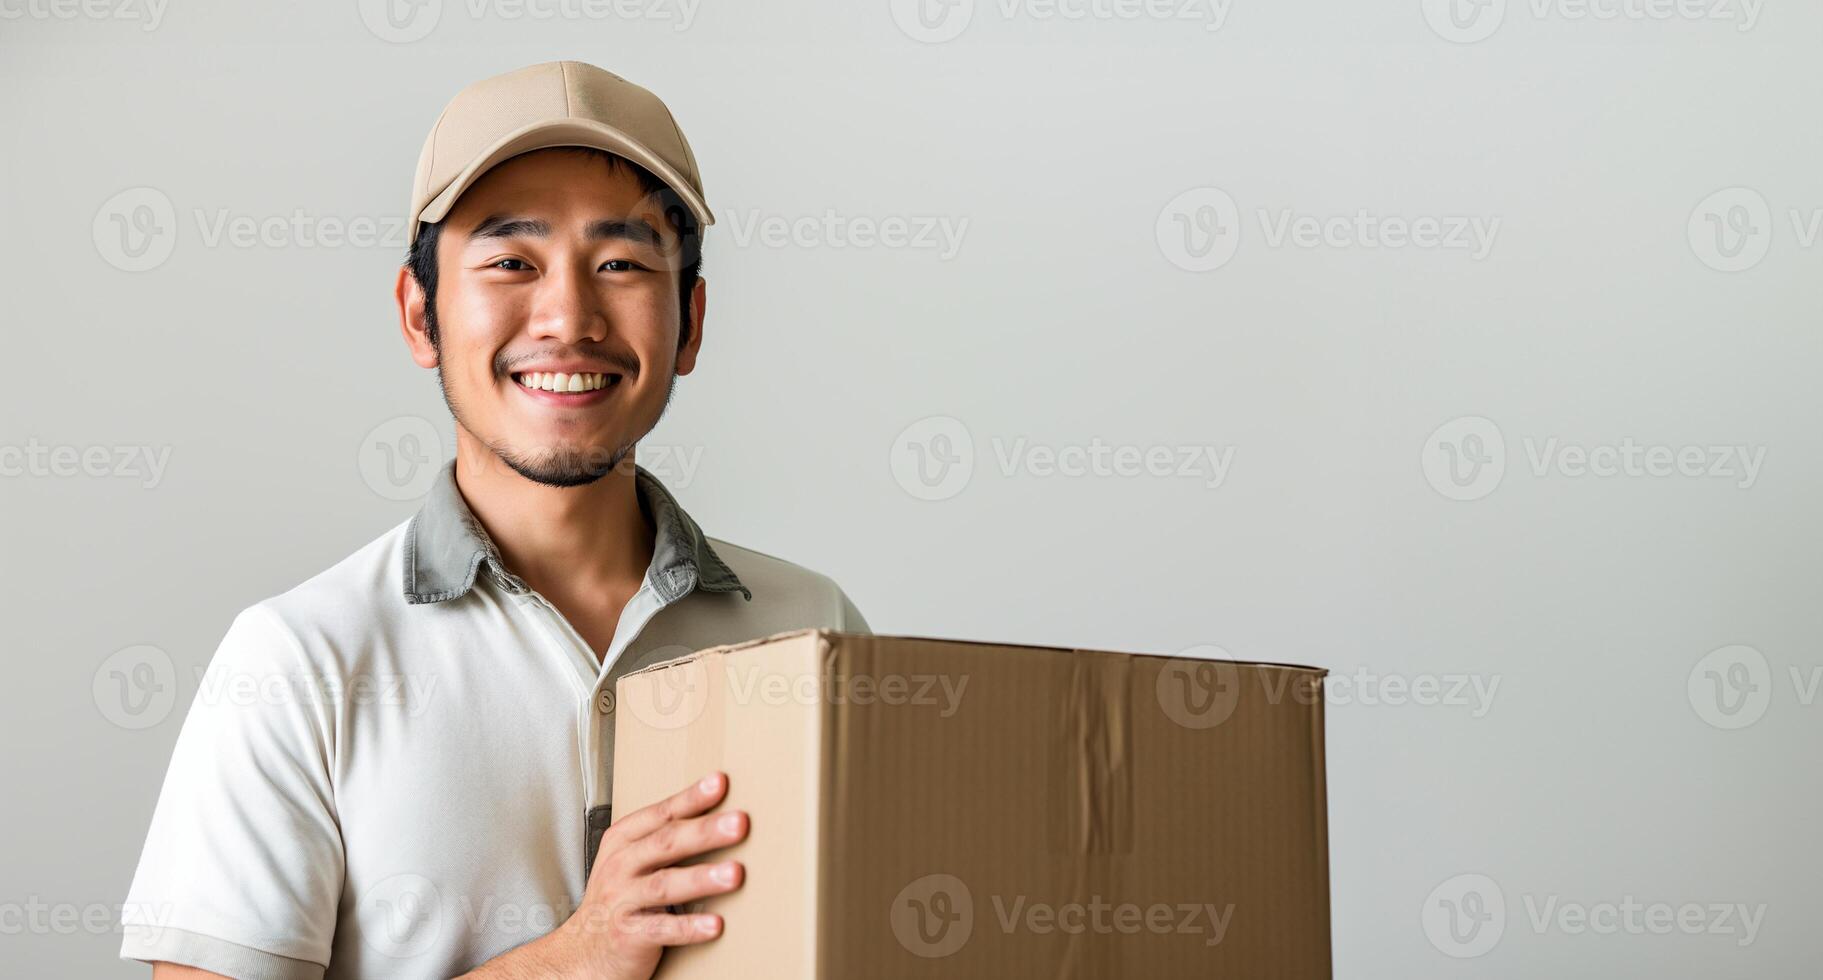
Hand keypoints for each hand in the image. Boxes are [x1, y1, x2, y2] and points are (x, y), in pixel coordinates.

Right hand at [462, 771, 746, 979]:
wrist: (581, 951)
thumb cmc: (617, 898)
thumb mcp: (631, 859)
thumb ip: (666, 837)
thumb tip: (720, 814)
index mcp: (623, 841)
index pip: (661, 814)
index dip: (690, 798)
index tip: (720, 783)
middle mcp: (620, 866)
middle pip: (666, 843)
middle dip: (703, 831)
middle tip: (738, 823)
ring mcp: (622, 900)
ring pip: (664, 885)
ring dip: (701, 878)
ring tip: (734, 873)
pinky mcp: (628, 935)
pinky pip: (661, 929)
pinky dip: (688, 927)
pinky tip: (714, 924)